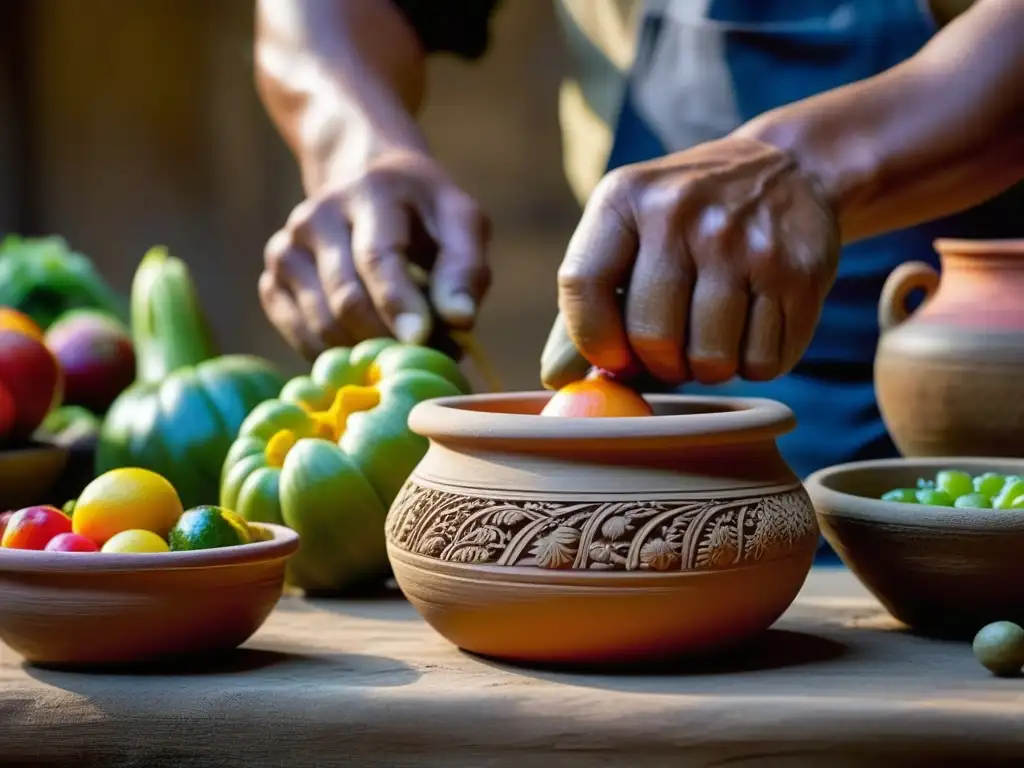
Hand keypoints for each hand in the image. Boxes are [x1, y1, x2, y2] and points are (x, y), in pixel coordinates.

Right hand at [259, 149, 490, 358]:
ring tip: (404, 349)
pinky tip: (367, 345)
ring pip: (323, 325)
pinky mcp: (271, 281)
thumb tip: (460, 319)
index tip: (421, 339)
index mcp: (367, 193)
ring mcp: (286, 250)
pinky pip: (302, 338)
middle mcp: (315, 218)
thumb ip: (465, 268)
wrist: (366, 184)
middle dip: (389, 337)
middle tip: (428, 354)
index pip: (378, 257)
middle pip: (346, 299)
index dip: (398, 303)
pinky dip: (339, 353)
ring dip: (368, 350)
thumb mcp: (460, 222)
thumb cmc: (424, 214)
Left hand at [541, 137, 838, 388]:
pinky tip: (754, 328)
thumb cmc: (685, 219)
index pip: (582, 285)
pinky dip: (756, 363)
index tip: (614, 356)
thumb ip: (587, 301)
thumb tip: (557, 378)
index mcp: (624, 197)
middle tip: (673, 350)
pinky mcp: (800, 271)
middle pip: (653, 338)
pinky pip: (766, 361)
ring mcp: (746, 241)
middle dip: (661, 363)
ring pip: (713, 359)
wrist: (788, 169)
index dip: (593, 341)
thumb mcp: (628, 231)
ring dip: (710, 368)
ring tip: (714, 335)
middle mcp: (682, 212)